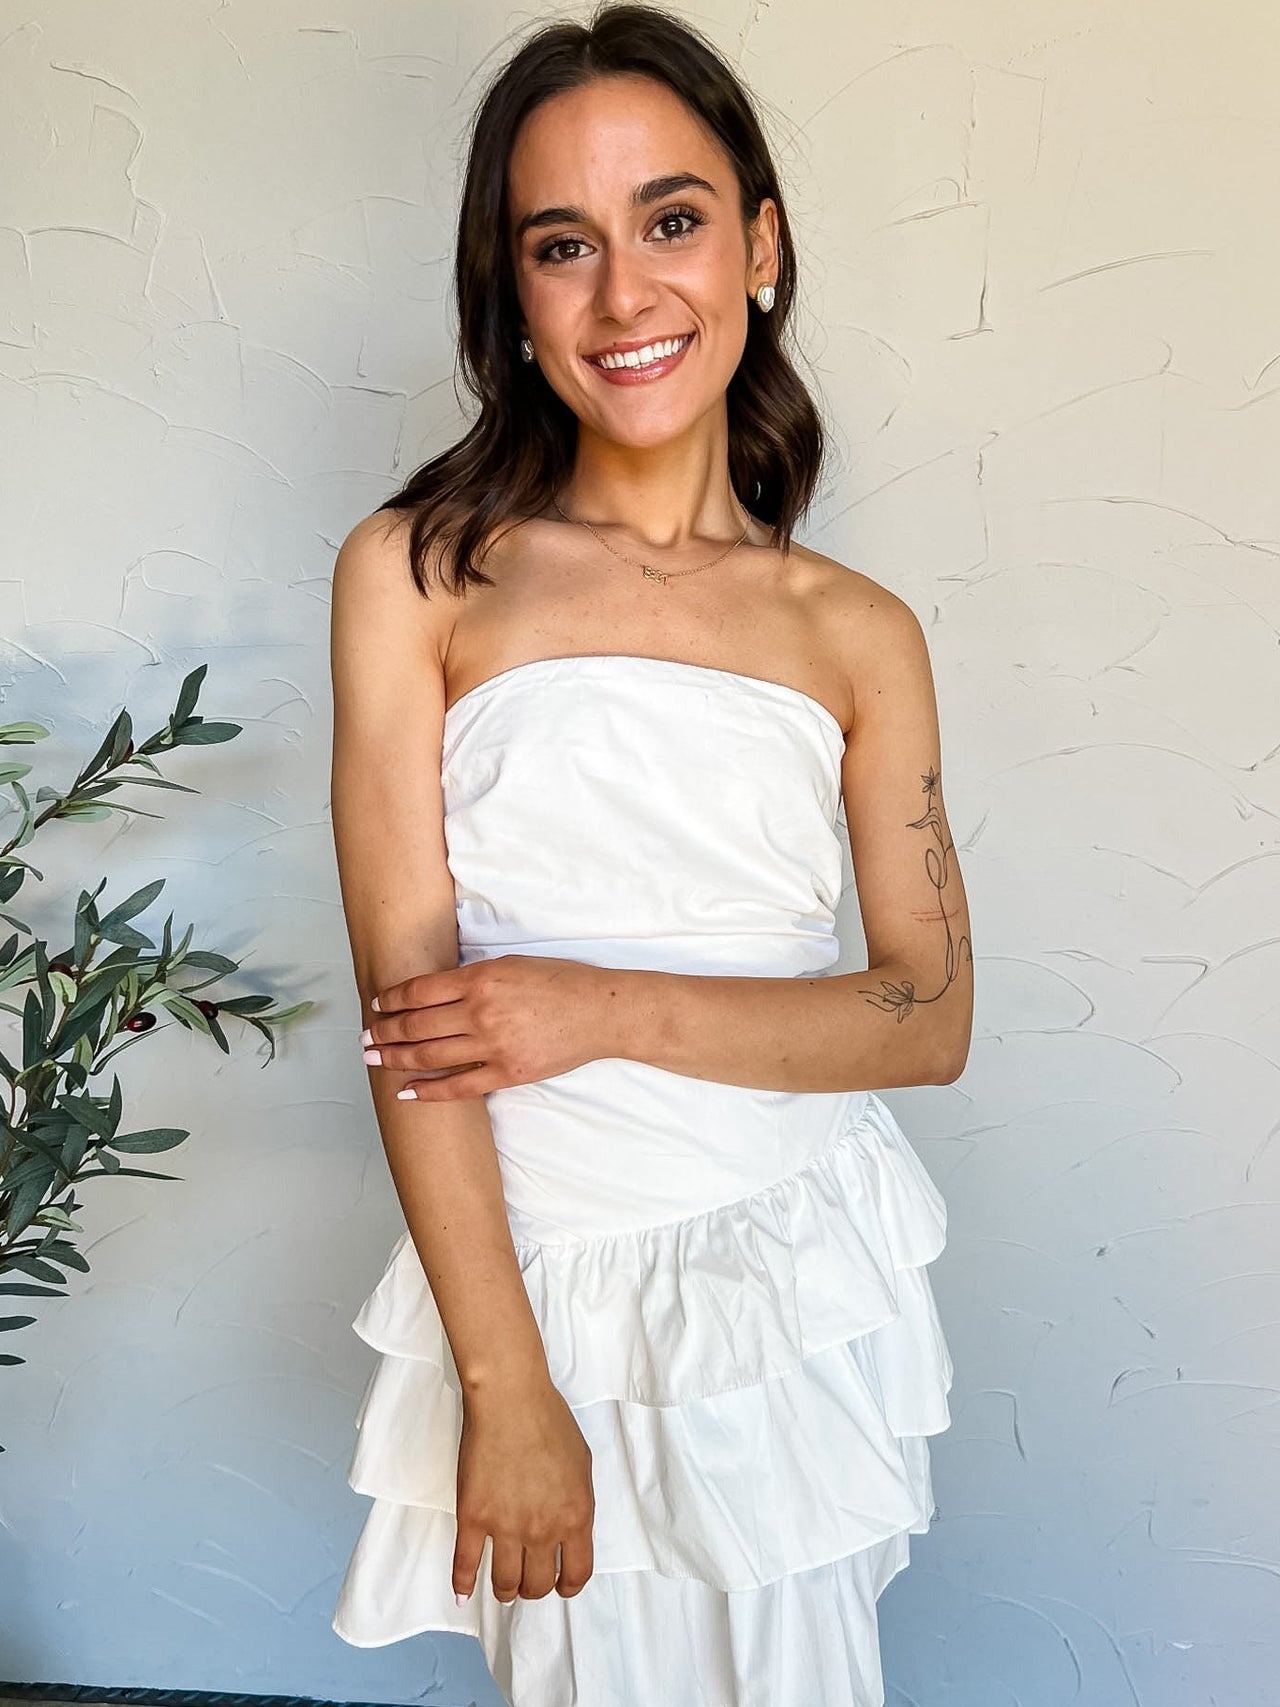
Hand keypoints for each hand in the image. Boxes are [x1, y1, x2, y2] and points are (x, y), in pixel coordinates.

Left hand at [362, 955, 616, 1099]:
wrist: (601, 1011)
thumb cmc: (561, 982)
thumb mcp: (512, 965)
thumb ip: (473, 979)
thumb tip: (434, 994)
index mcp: (480, 978)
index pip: (420, 991)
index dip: (392, 1000)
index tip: (378, 1005)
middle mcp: (481, 1011)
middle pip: (416, 1025)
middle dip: (384, 1032)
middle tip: (365, 1038)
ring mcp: (493, 1045)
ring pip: (430, 1055)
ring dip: (395, 1058)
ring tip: (374, 1060)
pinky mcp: (508, 1073)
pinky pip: (458, 1086)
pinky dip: (428, 1090)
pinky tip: (406, 1091)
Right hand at [454, 1379, 594, 1603]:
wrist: (510, 1399)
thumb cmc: (550, 1421)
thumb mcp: (583, 1464)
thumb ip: (578, 1503)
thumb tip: (568, 1528)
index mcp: (576, 1517)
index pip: (577, 1573)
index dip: (569, 1586)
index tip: (561, 1585)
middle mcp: (543, 1530)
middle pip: (538, 1584)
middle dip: (534, 1587)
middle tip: (528, 1580)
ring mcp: (506, 1527)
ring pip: (505, 1583)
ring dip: (506, 1590)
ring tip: (504, 1586)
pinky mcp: (473, 1518)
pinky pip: (466, 1564)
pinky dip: (463, 1583)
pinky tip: (463, 1593)